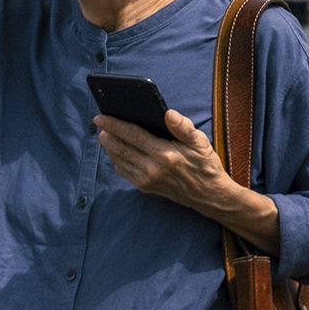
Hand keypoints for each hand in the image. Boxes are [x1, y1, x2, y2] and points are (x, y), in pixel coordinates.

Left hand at [96, 110, 280, 254]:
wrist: (209, 196)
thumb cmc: (205, 165)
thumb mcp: (200, 142)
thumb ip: (183, 127)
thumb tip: (167, 113)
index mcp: (164, 155)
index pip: (132, 135)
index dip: (113, 124)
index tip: (100, 116)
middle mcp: (152, 169)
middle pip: (119, 148)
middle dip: (106, 135)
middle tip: (99, 123)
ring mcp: (147, 181)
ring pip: (118, 161)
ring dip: (109, 147)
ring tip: (105, 134)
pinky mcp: (145, 188)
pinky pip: (124, 172)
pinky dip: (116, 160)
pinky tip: (117, 151)